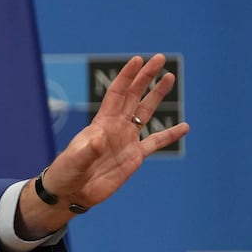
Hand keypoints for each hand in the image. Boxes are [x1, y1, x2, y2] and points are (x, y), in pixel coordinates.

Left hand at [18, 54, 189, 233]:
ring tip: (169, 78)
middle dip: (146, 77)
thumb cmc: (67, 173)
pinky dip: (170, 135)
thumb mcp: (75, 160)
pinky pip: (155, 143)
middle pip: (134, 96)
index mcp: (101, 123)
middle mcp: (116, 127)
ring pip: (146, 112)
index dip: (127, 76)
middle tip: (160, 59)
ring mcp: (126, 140)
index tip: (138, 60)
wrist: (71, 192)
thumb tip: (100, 139)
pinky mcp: (134, 157)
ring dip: (157, 95)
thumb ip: (88, 150)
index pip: (117, 93)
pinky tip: (185, 127)